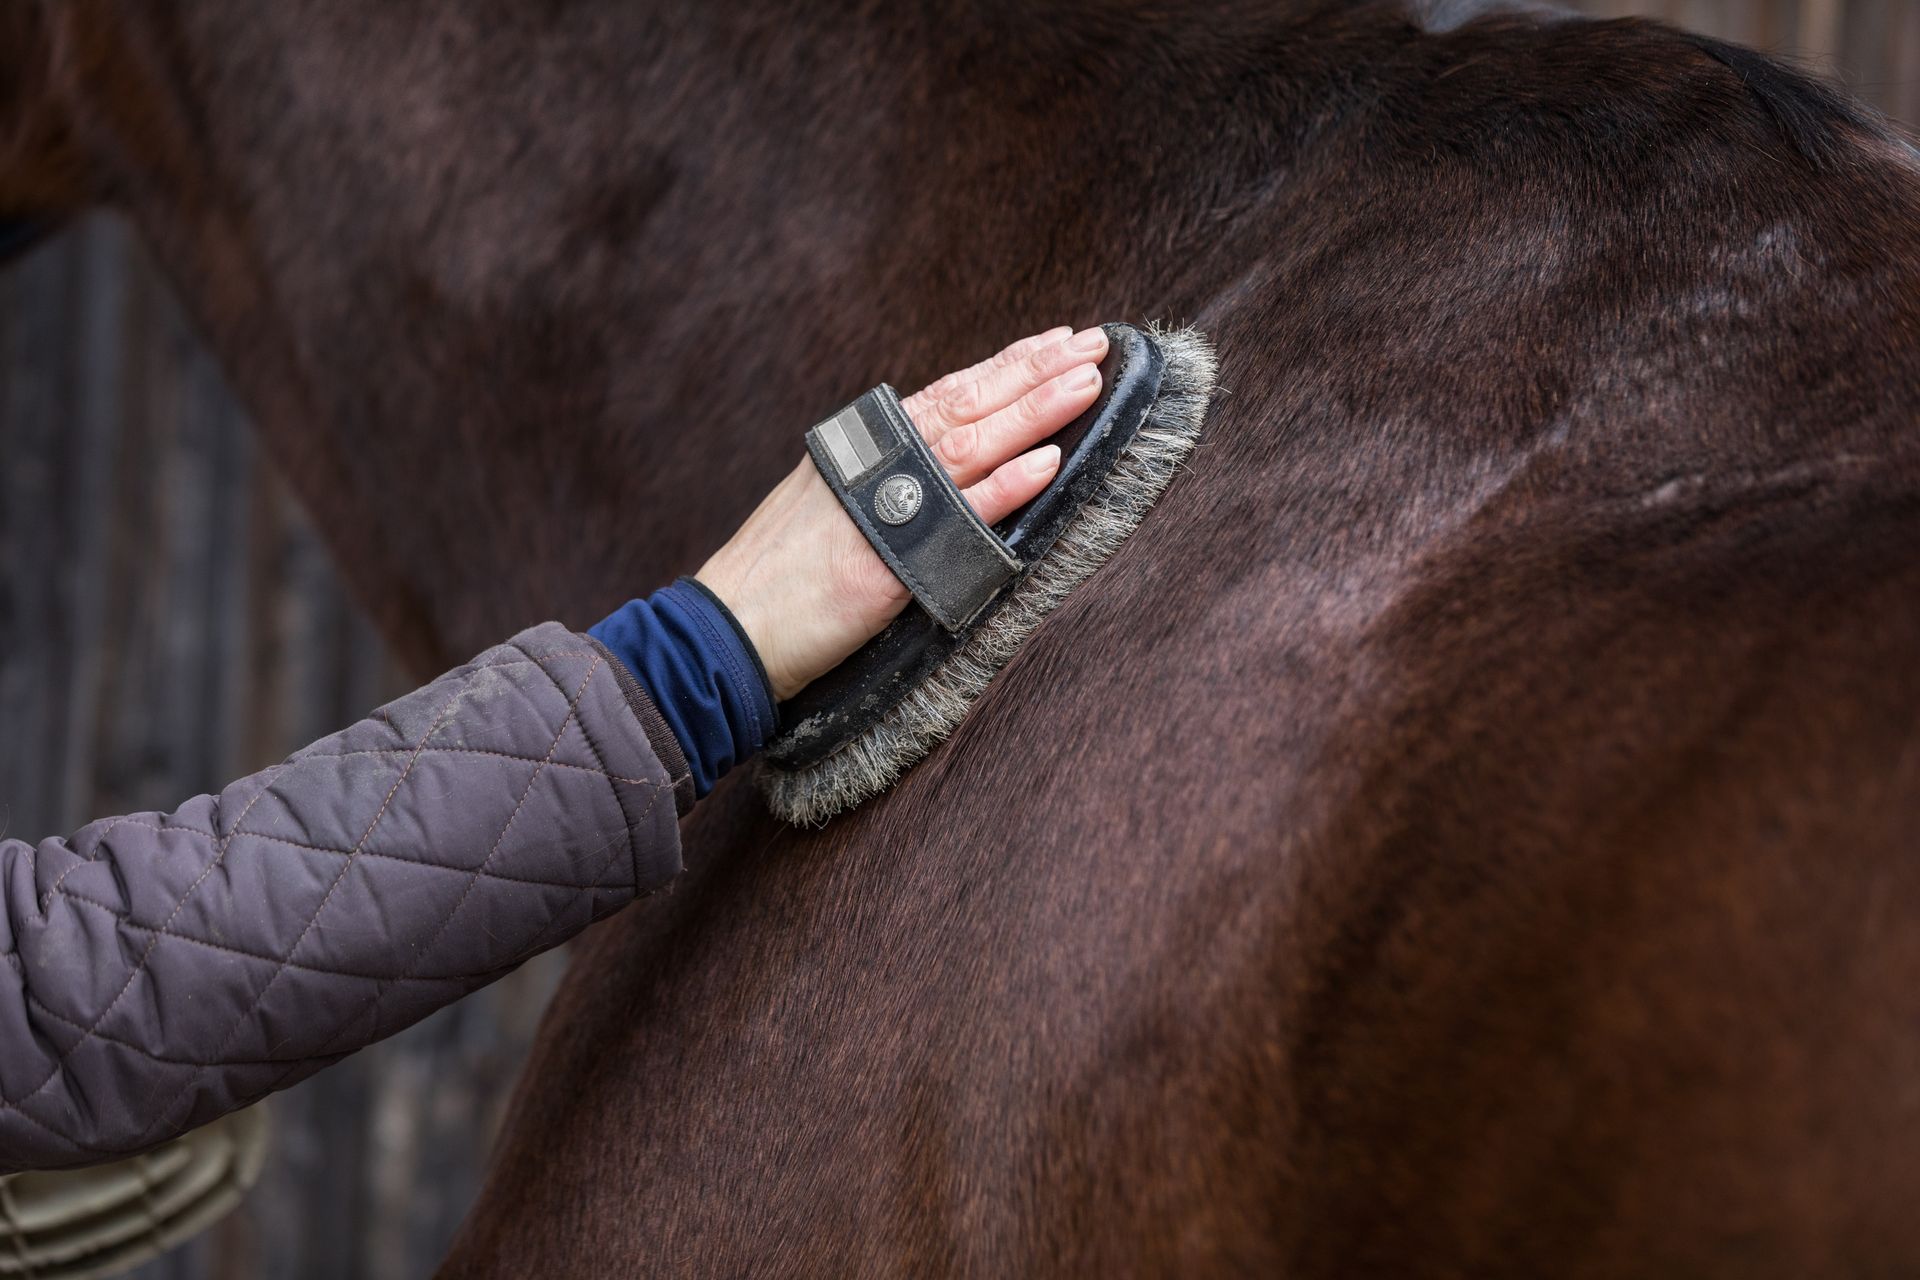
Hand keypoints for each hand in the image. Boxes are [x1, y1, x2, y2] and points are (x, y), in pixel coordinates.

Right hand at [697, 325, 1108, 700]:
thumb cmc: (780, 577)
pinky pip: (961, 515)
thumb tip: (940, 464)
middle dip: (1036, 371)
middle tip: (1095, 345)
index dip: (1009, 364)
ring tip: (1085, 384)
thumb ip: (885, 478)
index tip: (1058, 342)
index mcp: (869, 447)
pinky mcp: (889, 560)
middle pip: (969, 402)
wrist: (732, 629)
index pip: (952, 391)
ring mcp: (884, 505)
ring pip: (972, 442)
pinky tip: (1047, 463)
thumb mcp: (832, 502)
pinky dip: (1005, 486)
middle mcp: (878, 462)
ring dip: (1034, 410)